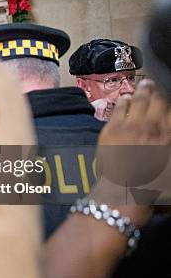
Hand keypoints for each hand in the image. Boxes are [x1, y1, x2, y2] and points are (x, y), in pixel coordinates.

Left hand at [95, 80, 170, 212]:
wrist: (124, 192)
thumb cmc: (151, 186)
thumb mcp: (167, 167)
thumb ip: (166, 143)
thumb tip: (164, 134)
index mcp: (168, 137)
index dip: (167, 105)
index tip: (164, 102)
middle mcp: (152, 128)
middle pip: (156, 102)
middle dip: (155, 92)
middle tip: (151, 84)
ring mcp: (131, 127)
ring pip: (137, 102)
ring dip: (140, 92)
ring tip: (141, 85)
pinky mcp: (112, 130)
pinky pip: (119, 109)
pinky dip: (123, 101)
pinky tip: (124, 98)